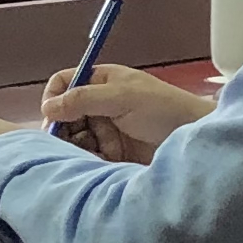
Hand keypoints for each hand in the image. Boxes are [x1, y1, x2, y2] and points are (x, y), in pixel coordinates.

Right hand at [39, 66, 217, 163]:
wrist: (194, 141)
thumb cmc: (166, 109)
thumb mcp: (122, 97)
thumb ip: (84, 98)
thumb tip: (48, 107)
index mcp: (101, 81)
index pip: (64, 83)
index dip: (54, 97)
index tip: (52, 116)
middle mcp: (100, 104)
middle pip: (65, 113)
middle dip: (62, 127)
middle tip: (66, 141)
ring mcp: (106, 129)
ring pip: (74, 137)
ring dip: (74, 145)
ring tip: (88, 152)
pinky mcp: (112, 153)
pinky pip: (88, 155)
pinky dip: (87, 159)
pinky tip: (97, 161)